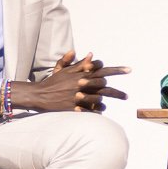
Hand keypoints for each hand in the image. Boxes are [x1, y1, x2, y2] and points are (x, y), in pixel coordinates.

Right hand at [9, 51, 126, 113]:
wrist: (38, 95)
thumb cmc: (52, 82)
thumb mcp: (64, 70)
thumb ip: (78, 63)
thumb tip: (91, 54)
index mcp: (80, 74)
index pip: (102, 69)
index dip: (117, 70)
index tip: (129, 70)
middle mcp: (80, 84)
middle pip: (104, 85)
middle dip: (116, 92)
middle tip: (126, 97)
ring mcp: (77, 96)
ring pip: (98, 98)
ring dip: (104, 102)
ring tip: (105, 109)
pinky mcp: (73, 107)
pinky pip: (89, 111)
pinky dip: (96, 112)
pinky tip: (101, 114)